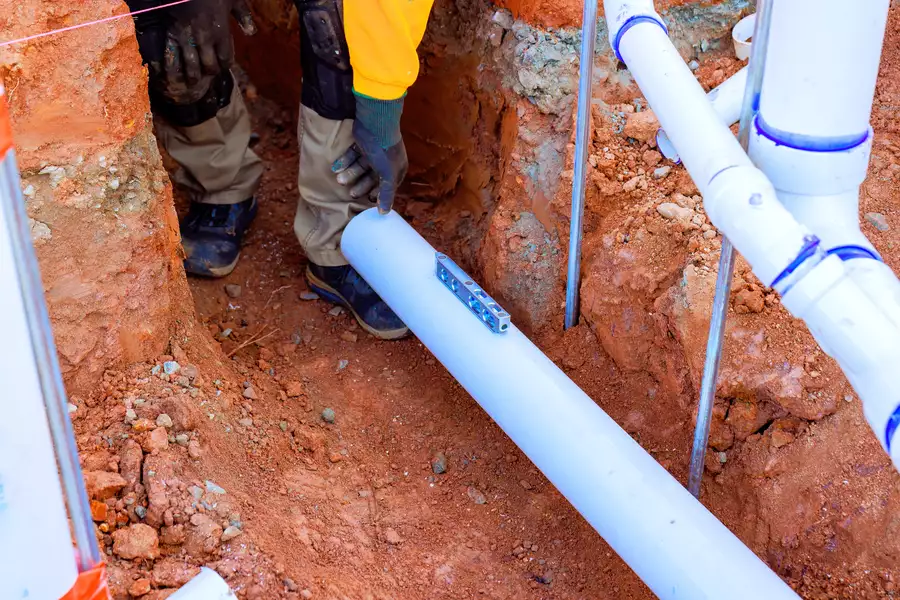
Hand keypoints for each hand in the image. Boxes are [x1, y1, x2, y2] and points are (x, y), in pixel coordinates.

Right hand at [128, 0, 255, 103]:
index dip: (225, 65)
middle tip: (209, 72)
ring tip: (192, 82)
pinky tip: (171, 75)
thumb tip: (251, 33)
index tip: (224, 66)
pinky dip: (170, 67)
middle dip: (210, 71)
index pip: (225, 59)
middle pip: (209, 66)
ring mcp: (186, 38)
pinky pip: (170, 55)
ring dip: (192, 75)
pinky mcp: (170, 34)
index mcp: (221, 32)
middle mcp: (204, 39)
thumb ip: (243, 16)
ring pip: (190, 65)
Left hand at [350, 95, 407, 213]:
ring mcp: (374, 152)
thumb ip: (386, 194)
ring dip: (350, 173)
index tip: (367, 199)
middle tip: (350, 192)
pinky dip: (345, 161)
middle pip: (372, 177)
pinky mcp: (363, 143)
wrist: (376, 123)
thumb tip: (384, 213)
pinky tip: (336, 167)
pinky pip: (353, 155)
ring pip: (361, 166)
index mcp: (396, 168)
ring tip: (339, 179)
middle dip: (361, 184)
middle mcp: (386, 161)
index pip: (387, 185)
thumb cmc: (384, 151)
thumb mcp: (387, 175)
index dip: (377, 193)